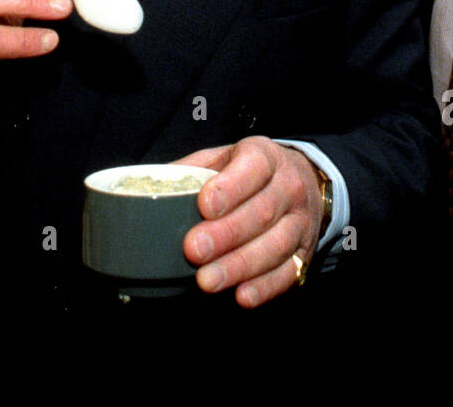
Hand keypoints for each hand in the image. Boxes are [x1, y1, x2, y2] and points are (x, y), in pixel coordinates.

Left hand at [177, 137, 323, 307]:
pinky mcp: (306, 253)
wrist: (303, 182)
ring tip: (207, 280)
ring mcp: (300, 222)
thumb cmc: (249, 173)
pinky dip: (265, 286)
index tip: (204, 206)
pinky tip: (242, 295)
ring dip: (240, 266)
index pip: (253, 168)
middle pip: (261, 212)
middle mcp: (289, 187)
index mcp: (265, 157)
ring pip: (275, 246)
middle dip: (226, 235)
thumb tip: (146, 190)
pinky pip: (289, 272)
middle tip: (194, 250)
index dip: (230, 188)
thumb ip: (191, 171)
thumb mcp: (224, 159)